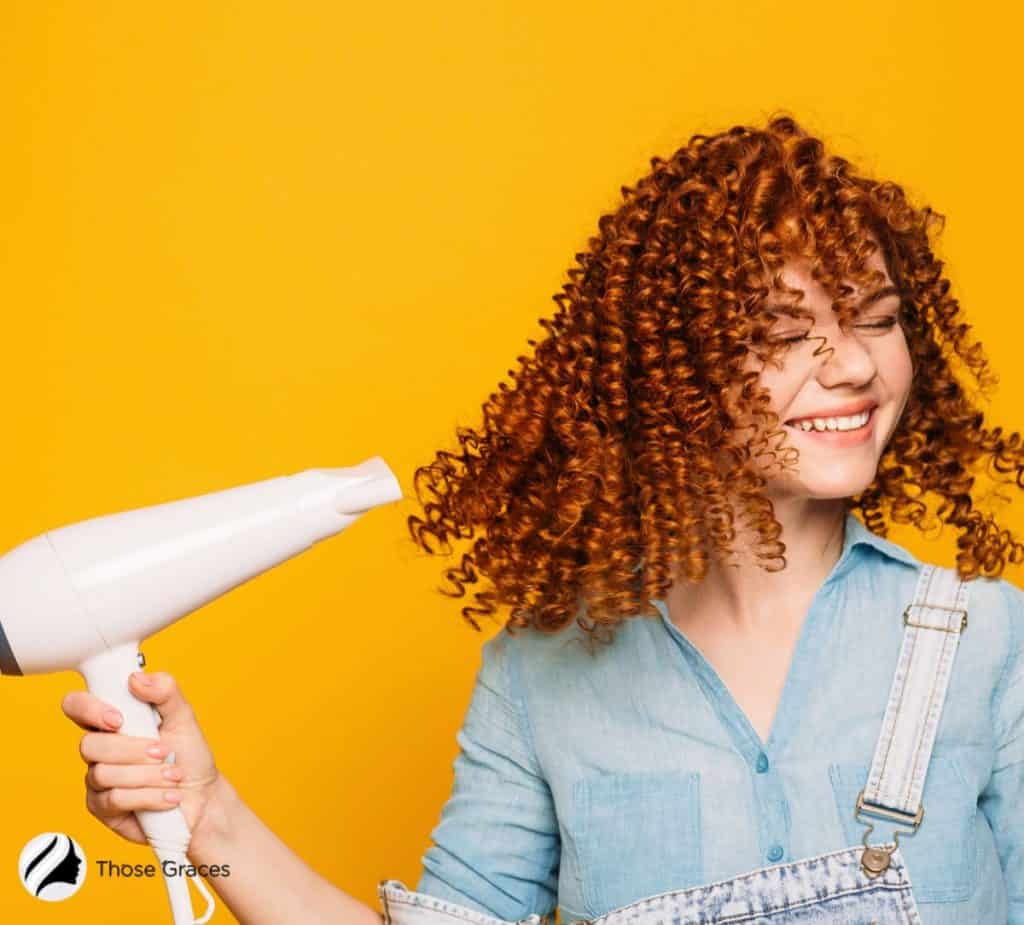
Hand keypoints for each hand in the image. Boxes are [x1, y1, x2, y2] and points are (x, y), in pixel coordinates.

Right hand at [62, 671, 220, 846]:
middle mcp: (99, 749)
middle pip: (89, 745)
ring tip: (173, 776)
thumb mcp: (183, 717)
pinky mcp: (102, 808)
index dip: (89, 710)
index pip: (77, 706)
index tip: (119, 719)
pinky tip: (168, 796)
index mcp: (113, 721)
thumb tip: (137, 679)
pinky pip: (114, 800)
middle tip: (164, 752)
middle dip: (133, 750)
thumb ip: (165, 691)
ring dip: (148, 775)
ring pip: (103, 774)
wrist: (202, 795)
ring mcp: (97, 780)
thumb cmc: (189, 755)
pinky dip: (149, 796)